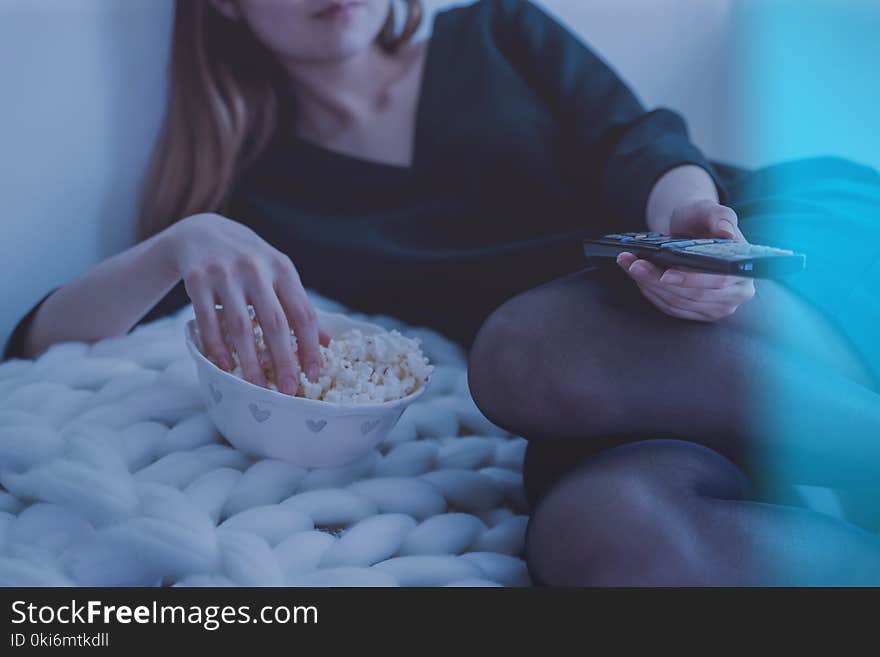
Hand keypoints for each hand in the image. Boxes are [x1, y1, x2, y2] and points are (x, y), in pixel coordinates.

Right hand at [163, 213, 330, 392]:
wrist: (201, 232)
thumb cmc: (248, 261)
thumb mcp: (277, 274)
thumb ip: (298, 305)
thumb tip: (327, 343)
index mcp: (282, 269)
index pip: (303, 313)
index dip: (310, 346)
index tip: (314, 374)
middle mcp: (256, 269)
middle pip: (275, 323)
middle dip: (284, 360)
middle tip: (287, 390)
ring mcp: (225, 273)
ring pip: (241, 326)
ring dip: (249, 361)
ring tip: (256, 387)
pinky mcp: (197, 279)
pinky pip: (208, 320)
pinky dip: (217, 346)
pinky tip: (225, 367)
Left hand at [618, 199, 755, 321]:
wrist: (692, 230)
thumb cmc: (703, 220)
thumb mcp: (710, 210)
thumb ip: (720, 217)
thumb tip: (726, 232)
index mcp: (744, 271)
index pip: (718, 281)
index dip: (690, 280)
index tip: (665, 274)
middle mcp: (735, 294)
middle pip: (692, 296)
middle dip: (658, 280)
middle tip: (635, 264)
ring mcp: (716, 307)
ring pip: (676, 303)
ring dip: (648, 285)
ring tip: (630, 265)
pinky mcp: (696, 312)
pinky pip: (669, 307)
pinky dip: (649, 291)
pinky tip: (637, 276)